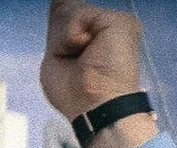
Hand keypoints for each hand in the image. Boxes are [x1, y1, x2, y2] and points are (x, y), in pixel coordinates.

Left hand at [40, 0, 156, 147]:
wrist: (97, 108)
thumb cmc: (76, 94)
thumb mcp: (56, 56)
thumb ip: (59, 28)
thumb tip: (58, 0)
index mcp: (93, 35)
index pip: (67, 11)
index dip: (59, 19)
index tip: (64, 41)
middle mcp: (107, 26)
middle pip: (65, 10)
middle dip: (58, 37)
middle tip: (73, 61)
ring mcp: (115, 23)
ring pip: (70, 11)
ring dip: (64, 40)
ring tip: (82, 59)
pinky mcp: (120, 22)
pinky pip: (79, 15)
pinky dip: (71, 36)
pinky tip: (86, 51)